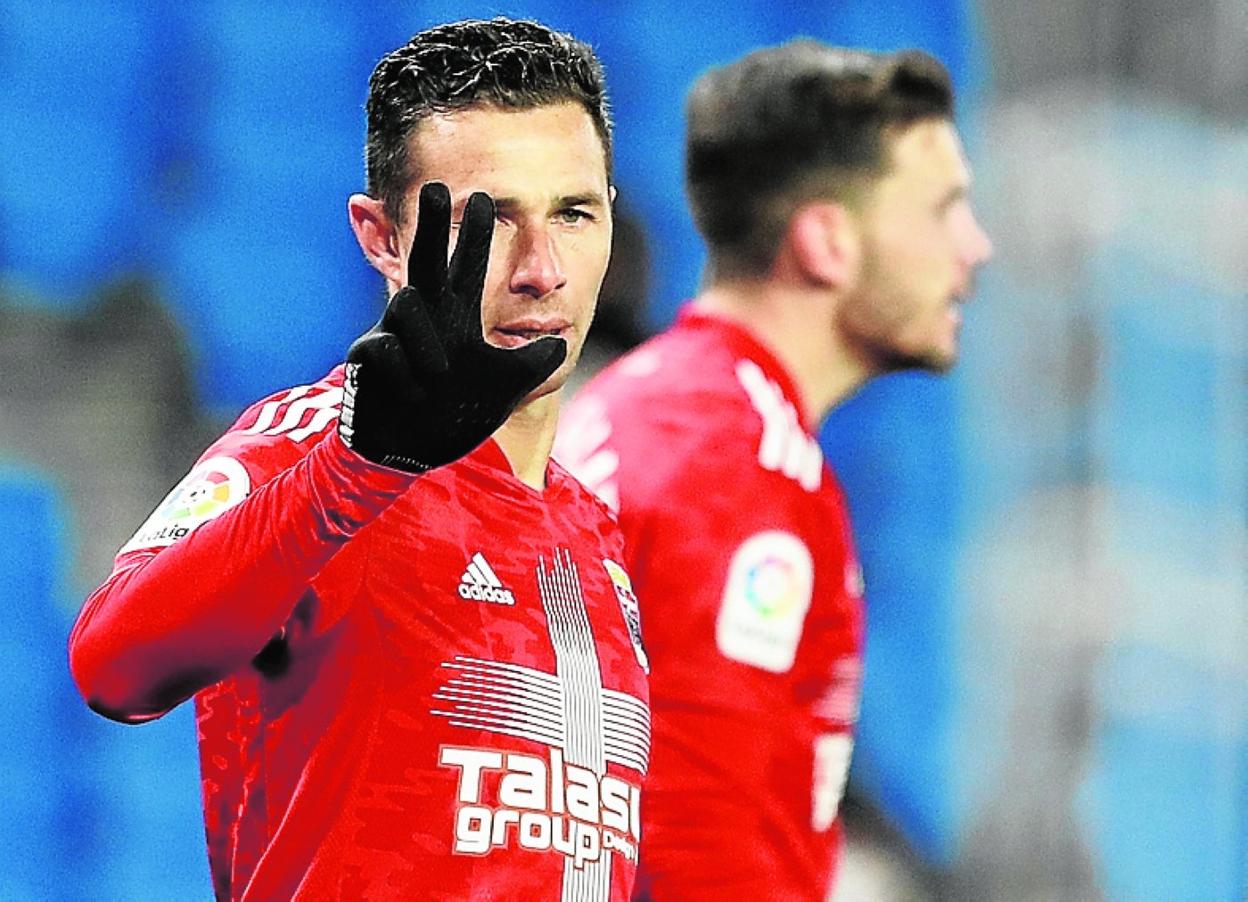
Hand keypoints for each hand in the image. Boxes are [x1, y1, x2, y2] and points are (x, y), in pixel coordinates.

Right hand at [339, 182, 566, 471]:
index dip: (476, 236)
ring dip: (428, 340)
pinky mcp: (366, 358)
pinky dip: (403, 368)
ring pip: (406, 304)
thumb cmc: (456, 412)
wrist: (413, 453)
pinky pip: (384, 345)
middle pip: (425, 258)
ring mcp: (393, 334)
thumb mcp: (506, 387)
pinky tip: (412, 389)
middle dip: (430, 223)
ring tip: (440, 373)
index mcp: (457, 318)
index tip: (486, 197)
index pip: (467, 267)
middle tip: (436, 186)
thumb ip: (533, 362)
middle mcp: (424, 318)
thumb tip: (562, 340)